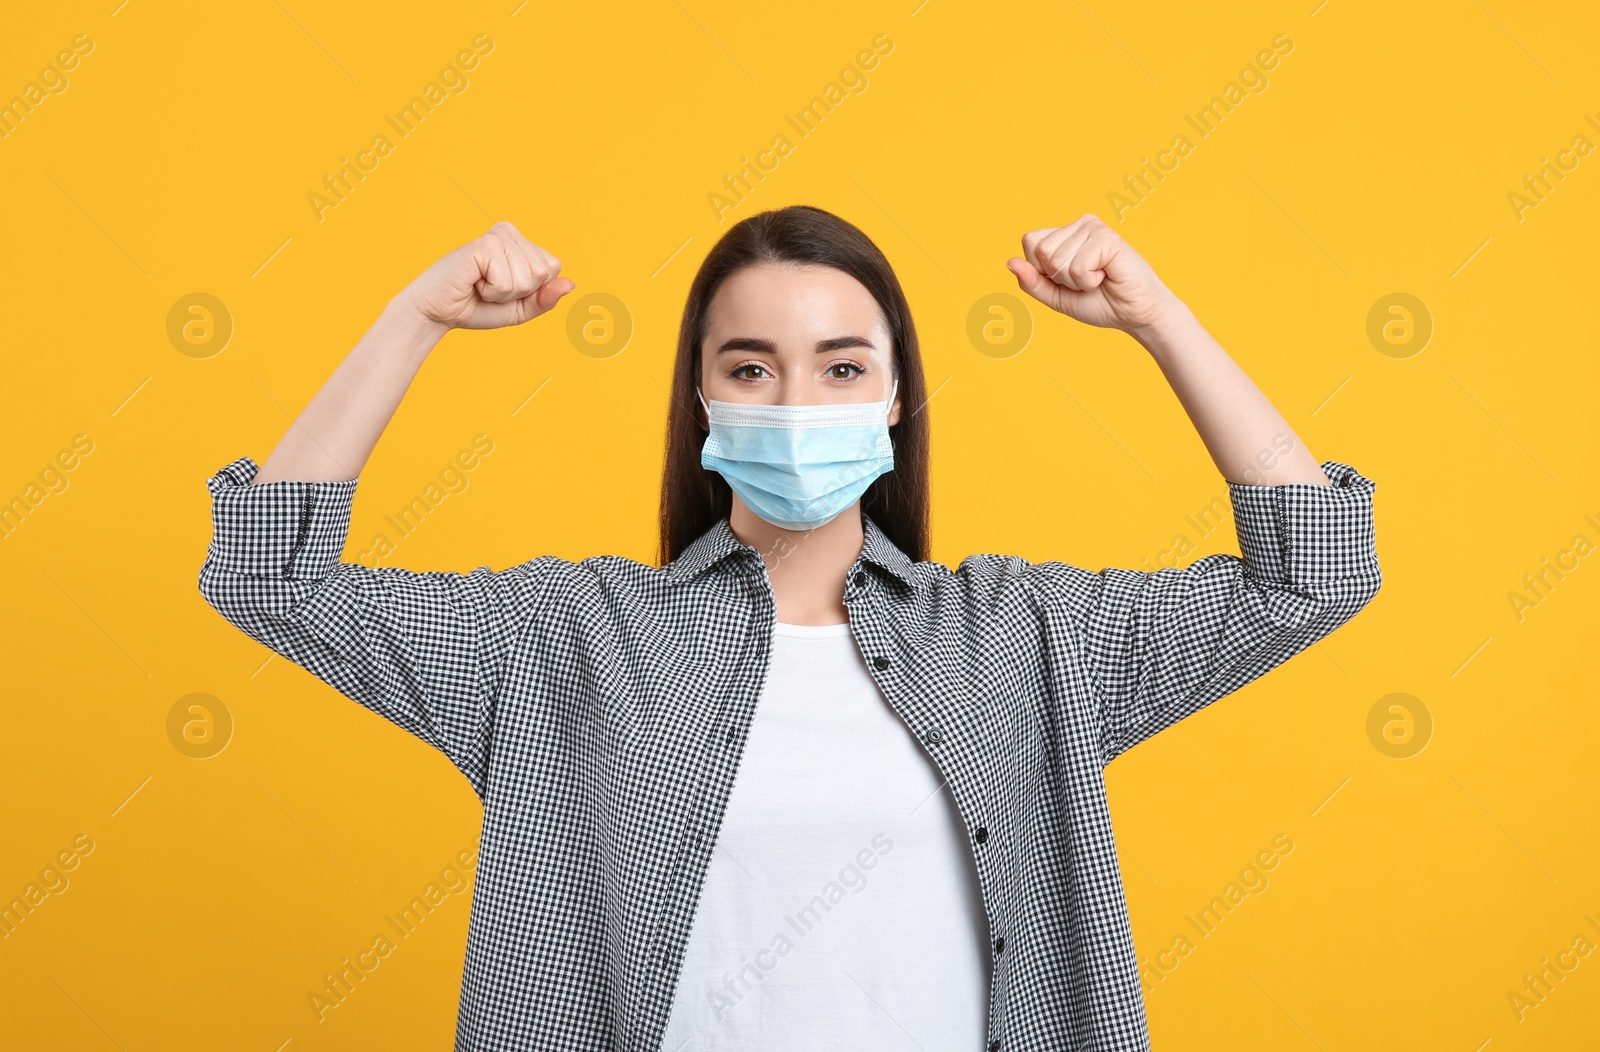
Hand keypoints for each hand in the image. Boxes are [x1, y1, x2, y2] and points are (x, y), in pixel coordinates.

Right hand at [399, 221, 574, 331]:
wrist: (439, 312)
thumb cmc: (477, 307)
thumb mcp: (521, 309)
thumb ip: (546, 299)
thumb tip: (571, 284)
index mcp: (520, 242)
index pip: (553, 269)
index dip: (532, 290)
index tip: (504, 289)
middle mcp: (510, 232)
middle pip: (543, 273)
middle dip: (519, 292)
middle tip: (490, 288)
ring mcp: (497, 236)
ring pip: (527, 278)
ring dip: (504, 293)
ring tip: (481, 285)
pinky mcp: (484, 246)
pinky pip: (508, 281)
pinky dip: (492, 292)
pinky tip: (474, 282)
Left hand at [1006, 215, 1178, 334]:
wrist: (1134, 315)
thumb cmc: (1099, 302)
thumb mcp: (1055, 296)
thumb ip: (1032, 281)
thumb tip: (1010, 262)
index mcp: (1065, 233)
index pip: (1029, 241)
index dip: (1042, 269)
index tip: (1068, 279)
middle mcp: (1079, 224)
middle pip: (1041, 251)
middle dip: (1059, 277)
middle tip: (1086, 280)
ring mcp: (1094, 228)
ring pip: (1057, 260)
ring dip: (1075, 281)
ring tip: (1098, 278)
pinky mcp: (1107, 238)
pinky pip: (1077, 266)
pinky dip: (1088, 281)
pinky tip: (1107, 276)